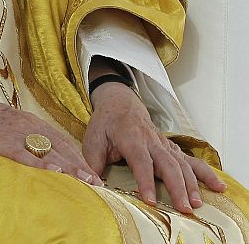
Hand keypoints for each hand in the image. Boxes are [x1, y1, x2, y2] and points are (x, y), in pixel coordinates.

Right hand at [0, 89, 102, 183]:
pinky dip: (39, 162)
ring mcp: (9, 130)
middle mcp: (21, 123)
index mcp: (22, 120)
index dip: (76, 156)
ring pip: (45, 148)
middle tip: (99, 184)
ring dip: (68, 166)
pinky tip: (54, 172)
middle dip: (79, 164)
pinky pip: (20, 152)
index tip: (92, 174)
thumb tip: (32, 159)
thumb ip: (14, 139)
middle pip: (57, 144)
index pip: (56, 139)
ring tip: (87, 182)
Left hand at [83, 82, 226, 213]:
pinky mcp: (171, 148)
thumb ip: (92, 162)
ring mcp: (164, 144)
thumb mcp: (92, 139)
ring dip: (191, 183)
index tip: (150, 200)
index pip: (141, 160)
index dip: (146, 180)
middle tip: (184, 208)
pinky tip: (218, 186)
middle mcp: (151, 140)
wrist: (120, 102)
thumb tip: (92, 184)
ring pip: (181, 163)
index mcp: (131, 137)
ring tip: (197, 204)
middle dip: (176, 187)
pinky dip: (205, 173)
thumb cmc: (106, 123)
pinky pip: (190, 161)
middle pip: (167, 163)